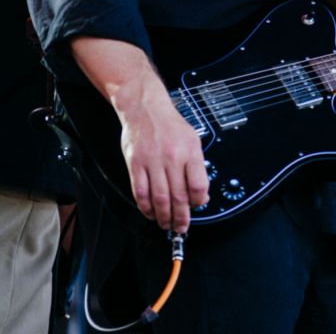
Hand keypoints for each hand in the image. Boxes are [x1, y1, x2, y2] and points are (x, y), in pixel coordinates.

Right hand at [111, 77, 209, 232]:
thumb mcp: (192, 139)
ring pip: (159, 198)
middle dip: (181, 218)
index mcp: (189, 151)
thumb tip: (200, 196)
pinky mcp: (135, 163)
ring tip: (166, 224)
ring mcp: (152, 161)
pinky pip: (140, 192)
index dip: (198, 202)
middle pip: (179, 197)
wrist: (144, 107)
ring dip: (163, 217)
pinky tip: (150, 212)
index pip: (198, 186)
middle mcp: (172, 157)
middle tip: (181, 227)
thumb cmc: (170, 124)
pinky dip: (146, 208)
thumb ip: (197, 167)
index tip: (196, 207)